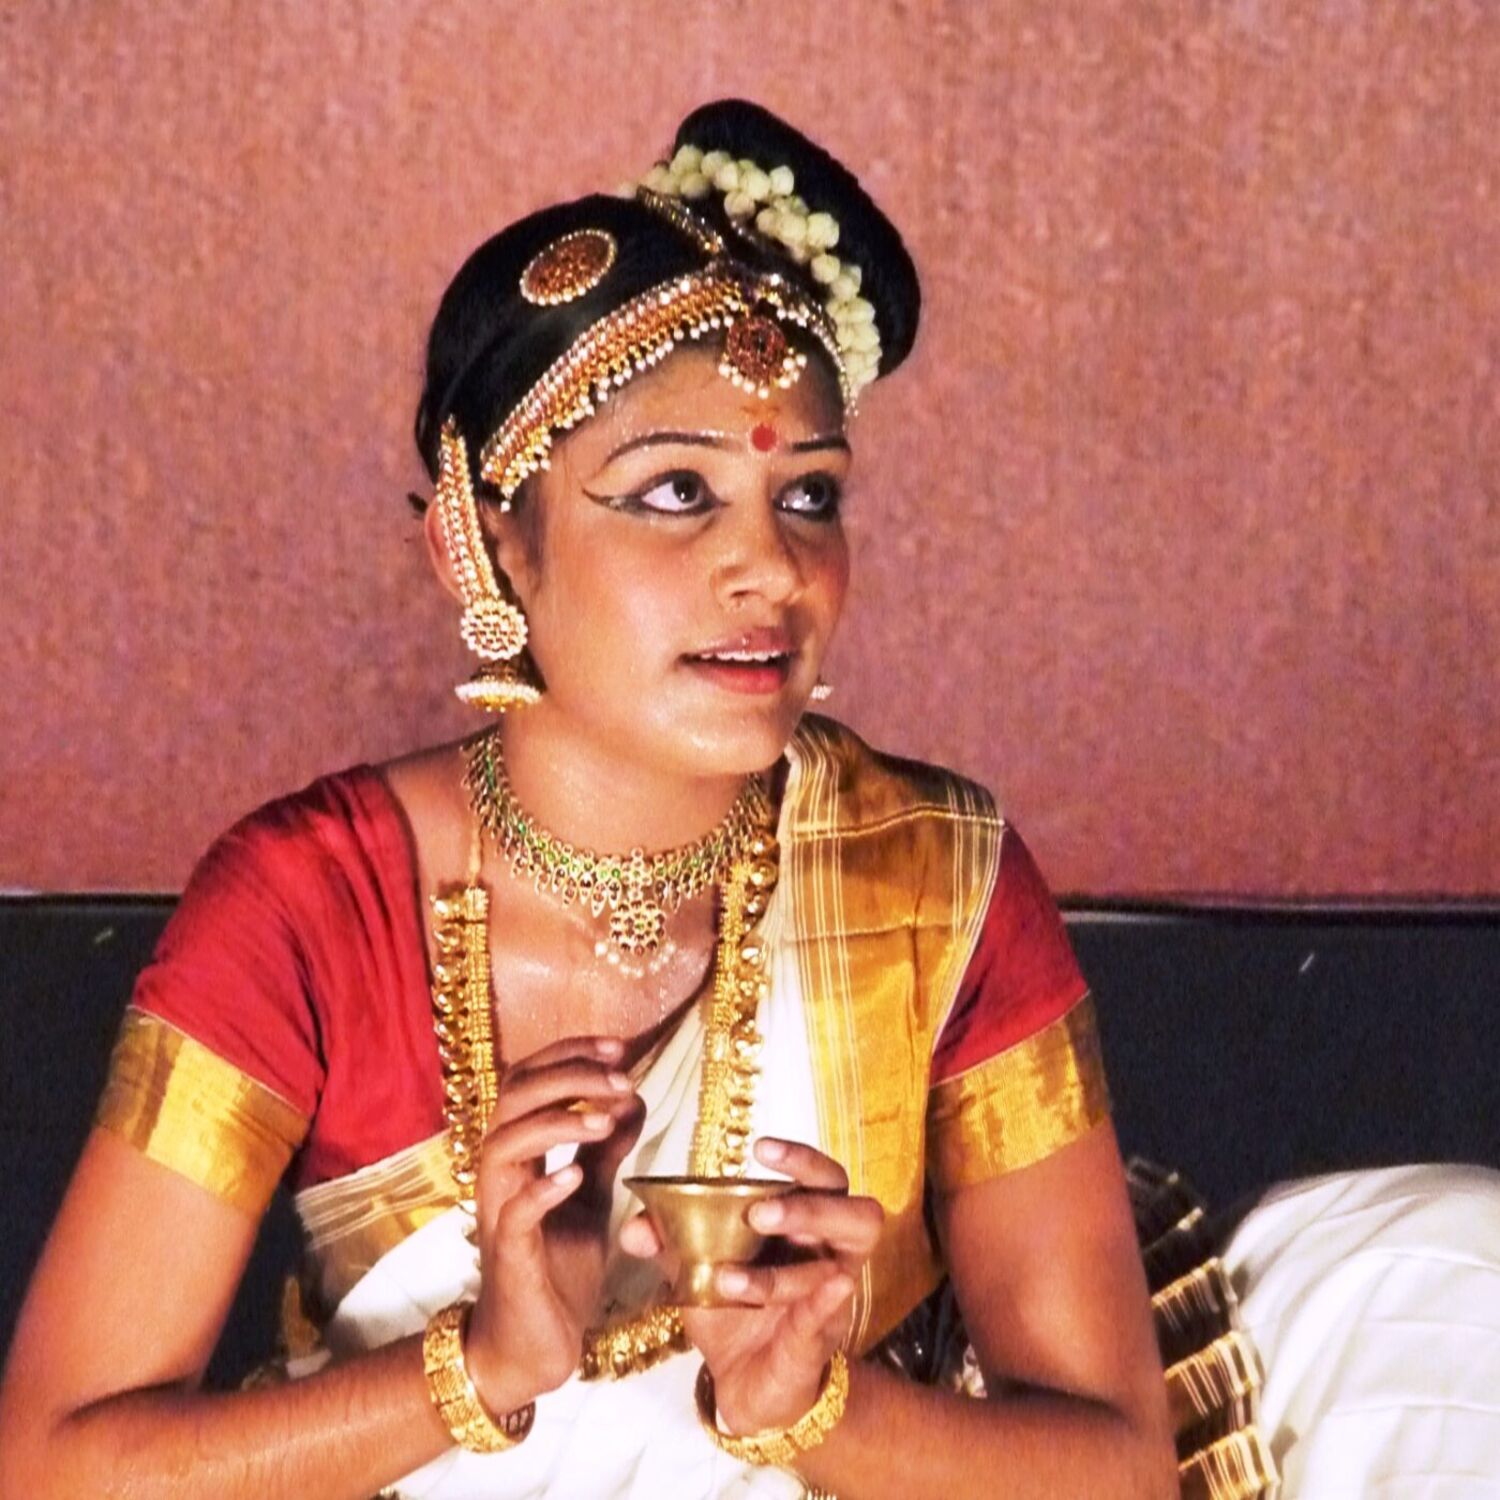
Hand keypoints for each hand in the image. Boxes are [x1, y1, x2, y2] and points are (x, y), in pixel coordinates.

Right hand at [461, 1035, 643, 1414]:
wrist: (533, 1346)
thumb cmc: (555, 1270)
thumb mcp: (591, 1199)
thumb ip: (605, 1151)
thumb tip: (633, 1098)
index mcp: (518, 1153)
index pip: (529, 1079)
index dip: (570, 1054)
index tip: (619, 1046)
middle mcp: (500, 1174)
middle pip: (512, 1097)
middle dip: (568, 1076)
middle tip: (620, 1076)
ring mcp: (499, 1212)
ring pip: (504, 1144)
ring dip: (556, 1122)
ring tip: (605, 1119)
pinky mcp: (509, 1255)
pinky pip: (515, 1211)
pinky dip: (543, 1186)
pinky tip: (575, 1173)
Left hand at [619, 1138, 883, 1434]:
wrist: (742, 1380)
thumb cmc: (732, 1309)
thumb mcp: (696, 1269)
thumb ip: (669, 1241)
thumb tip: (636, 1227)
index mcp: (805, 1223)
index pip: (822, 1177)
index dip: (800, 1158)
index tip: (759, 1148)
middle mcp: (830, 1251)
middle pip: (852, 1211)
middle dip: (806, 1207)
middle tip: (758, 1212)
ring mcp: (832, 1297)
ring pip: (835, 1266)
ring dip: (785, 1271)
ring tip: (730, 1277)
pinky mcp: (819, 1338)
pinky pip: (829, 1315)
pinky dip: (825, 1300)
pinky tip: (825, 1287)